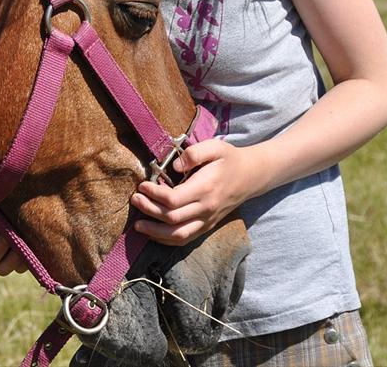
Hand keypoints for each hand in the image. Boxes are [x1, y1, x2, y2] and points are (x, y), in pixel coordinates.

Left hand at [130, 139, 269, 245]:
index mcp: (205, 188)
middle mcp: (206, 208)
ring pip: (178, 235)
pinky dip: (167, 240)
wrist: (251, 176)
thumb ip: (194, 153)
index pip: (173, 199)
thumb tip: (173, 166)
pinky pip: (186, 238)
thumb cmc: (229, 159)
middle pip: (172, 218)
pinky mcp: (207, 226)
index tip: (142, 185)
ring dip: (155, 232)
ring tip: (137, 224)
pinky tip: (153, 233)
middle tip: (135, 199)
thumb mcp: (215, 147)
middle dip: (149, 210)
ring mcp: (207, 220)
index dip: (154, 194)